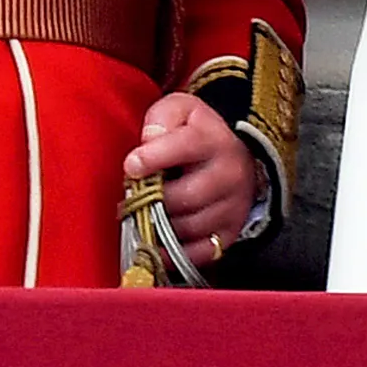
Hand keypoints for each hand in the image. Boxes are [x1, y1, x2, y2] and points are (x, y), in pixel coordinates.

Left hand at [123, 91, 258, 265]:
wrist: (236, 157)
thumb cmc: (198, 134)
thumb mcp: (181, 111)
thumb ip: (163, 117)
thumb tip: (149, 138)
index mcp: (213, 141)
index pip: (186, 147)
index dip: (155, 157)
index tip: (131, 166)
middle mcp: (229, 174)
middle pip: (184, 196)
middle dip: (150, 201)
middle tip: (130, 200)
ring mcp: (233, 207)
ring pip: (187, 228)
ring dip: (158, 227)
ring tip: (142, 217)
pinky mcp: (229, 233)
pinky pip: (198, 254)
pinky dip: (172, 254)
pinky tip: (156, 244)